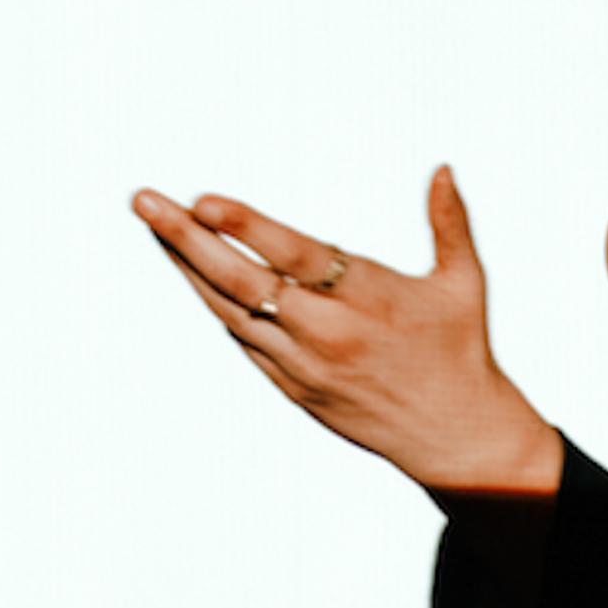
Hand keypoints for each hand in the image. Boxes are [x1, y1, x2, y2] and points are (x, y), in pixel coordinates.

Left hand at [133, 169, 562, 497]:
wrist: (454, 438)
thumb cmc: (460, 351)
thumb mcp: (464, 284)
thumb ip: (450, 223)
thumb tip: (442, 168)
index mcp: (367, 300)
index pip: (294, 256)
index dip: (246, 227)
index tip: (202, 201)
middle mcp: (328, 333)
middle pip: (243, 283)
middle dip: (186, 239)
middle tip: (143, 201)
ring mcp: (304, 366)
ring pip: (231, 312)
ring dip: (188, 268)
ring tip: (154, 227)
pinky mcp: (294, 389)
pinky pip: (243, 341)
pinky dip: (215, 305)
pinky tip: (191, 272)